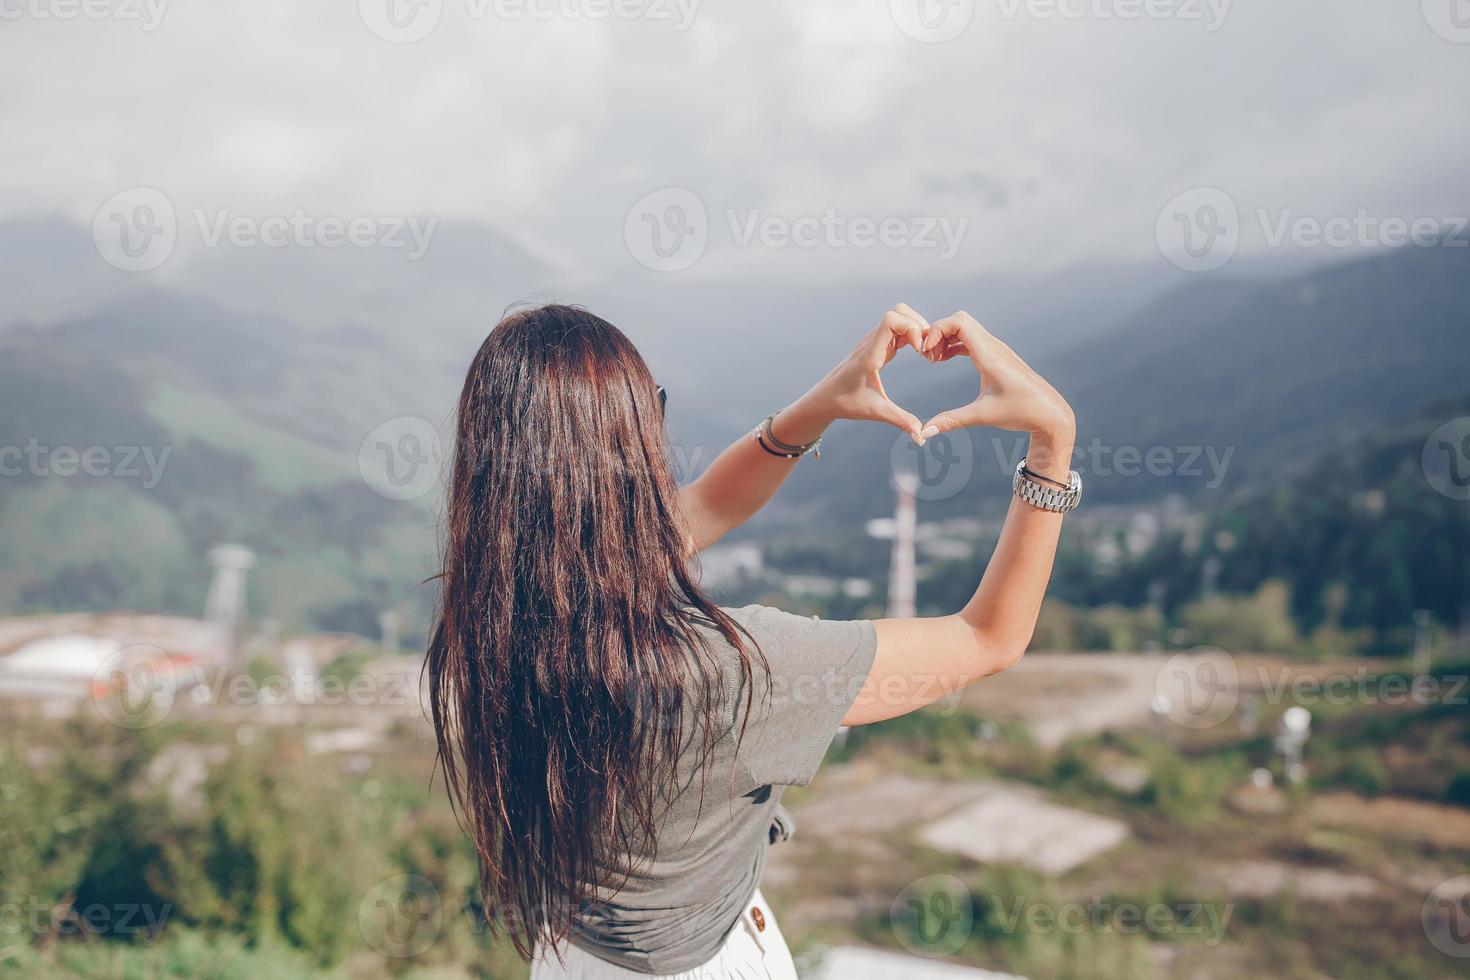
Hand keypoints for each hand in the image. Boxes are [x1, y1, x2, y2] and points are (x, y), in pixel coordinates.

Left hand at [797, 304, 927, 440]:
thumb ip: (900, 421)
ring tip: (924, 352)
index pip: (891, 319)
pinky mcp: (877, 345)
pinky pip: (898, 329)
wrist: (824, 399)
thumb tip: (921, 437)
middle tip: (927, 351)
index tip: (920, 351)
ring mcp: (874, 341)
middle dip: (919, 326)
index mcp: (870, 353)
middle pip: (900, 312)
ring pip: (900, 317)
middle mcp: (871, 342)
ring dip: (916, 329)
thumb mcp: (876, 412)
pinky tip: (918, 353)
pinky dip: (911, 335)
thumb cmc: (846, 403)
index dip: (912, 329)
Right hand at [918, 309, 1074, 453]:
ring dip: (945, 338)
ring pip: (965, 328)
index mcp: (990, 356)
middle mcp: (994, 347)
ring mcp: (997, 349)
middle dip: (938, 332)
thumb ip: (951, 421)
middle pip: (959, 320)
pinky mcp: (997, 356)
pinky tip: (944, 360)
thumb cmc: (1021, 412)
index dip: (937, 330)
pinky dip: (954, 344)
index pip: (959, 322)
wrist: (1050, 413)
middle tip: (927, 357)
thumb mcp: (983, 416)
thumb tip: (924, 433)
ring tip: (933, 360)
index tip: (926, 353)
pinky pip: (971, 339)